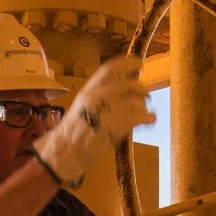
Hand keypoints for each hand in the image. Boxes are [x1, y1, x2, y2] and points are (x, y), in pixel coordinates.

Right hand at [33, 55, 153, 188]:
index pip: (109, 69)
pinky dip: (148, 118)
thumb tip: (121, 92)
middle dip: (141, 88)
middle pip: (127, 84)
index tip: (138, 63)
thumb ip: (99, 98)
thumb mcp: (82, 108)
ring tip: (146, 111)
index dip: (127, 64)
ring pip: (135, 100)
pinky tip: (150, 120)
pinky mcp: (115, 125)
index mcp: (87, 90)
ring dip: (144, 106)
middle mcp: (97, 96)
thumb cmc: (71, 134)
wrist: (65, 152)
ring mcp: (106, 110)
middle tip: (146, 94)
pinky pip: (138, 117)